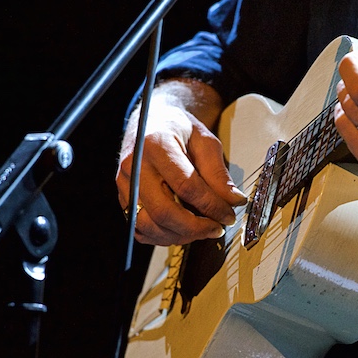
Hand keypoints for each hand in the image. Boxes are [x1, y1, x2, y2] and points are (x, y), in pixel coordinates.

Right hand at [116, 82, 246, 245]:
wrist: (153, 121)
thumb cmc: (180, 129)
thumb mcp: (206, 141)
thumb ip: (218, 173)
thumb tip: (234, 202)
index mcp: (156, 145)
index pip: (186, 186)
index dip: (211, 206)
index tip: (229, 215)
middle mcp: (134, 165)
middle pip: (164, 211)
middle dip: (195, 228)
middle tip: (217, 228)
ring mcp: (124, 183)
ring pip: (149, 225)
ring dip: (180, 236)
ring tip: (203, 230)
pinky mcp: (123, 197)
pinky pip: (140, 229)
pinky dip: (163, 236)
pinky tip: (183, 230)